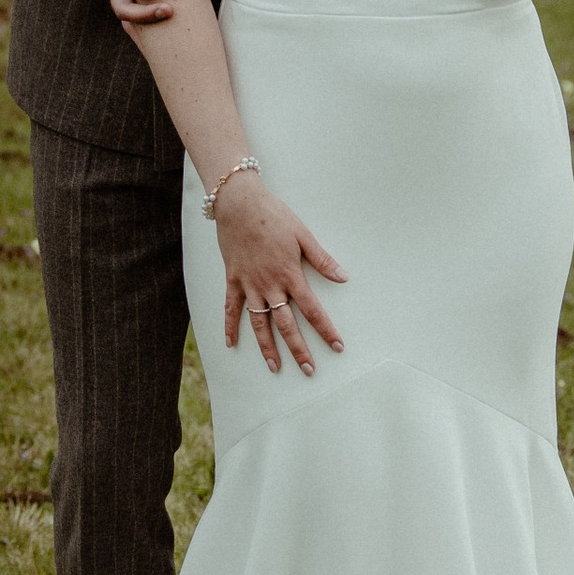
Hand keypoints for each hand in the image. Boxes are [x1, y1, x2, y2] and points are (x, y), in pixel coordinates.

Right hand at [215, 173, 346, 376]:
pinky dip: (230, 327)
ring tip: (275, 367)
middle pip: (286, 324)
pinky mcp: (233, 280)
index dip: (326, 330)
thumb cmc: (274, 216)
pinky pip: (231, 309)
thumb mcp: (303, 235)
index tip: (337, 346)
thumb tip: (344, 277)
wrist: (240, 204)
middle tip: (309, 370)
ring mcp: (249, 285)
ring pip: (259, 323)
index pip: (312, 310)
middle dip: (299, 349)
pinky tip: (230, 344)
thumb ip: (322, 260)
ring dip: (267, 347)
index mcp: (290, 275)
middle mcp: (270, 285)